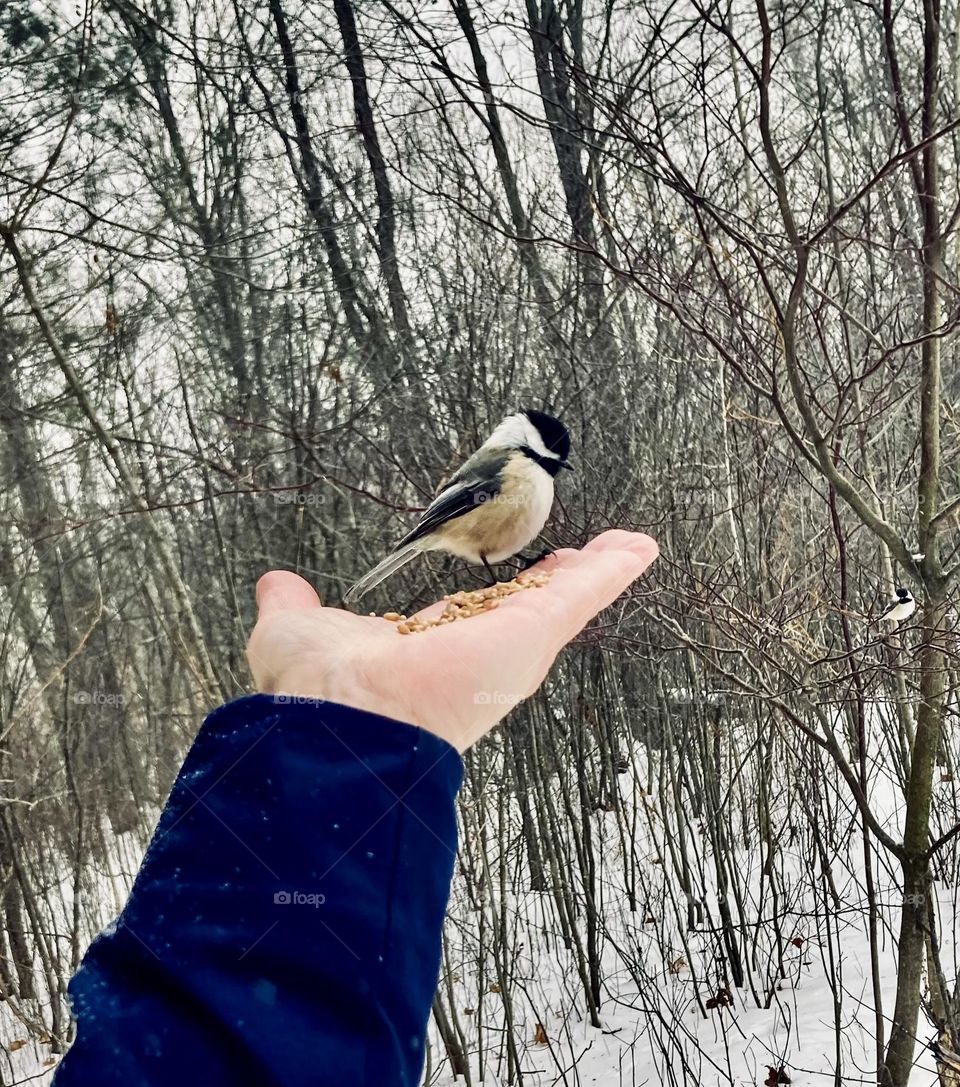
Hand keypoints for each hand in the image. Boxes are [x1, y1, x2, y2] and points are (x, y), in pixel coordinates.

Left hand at [246, 530, 657, 751]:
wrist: (338, 718)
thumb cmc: (315, 687)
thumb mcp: (296, 628)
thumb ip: (293, 605)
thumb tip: (276, 585)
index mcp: (432, 652)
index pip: (477, 615)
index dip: (499, 593)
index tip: (519, 573)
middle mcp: (477, 653)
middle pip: (533, 609)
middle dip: (561, 582)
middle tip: (587, 557)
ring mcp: (510, 645)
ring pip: (565, 601)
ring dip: (597, 572)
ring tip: (627, 546)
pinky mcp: (532, 635)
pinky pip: (584, 594)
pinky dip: (613, 569)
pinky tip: (638, 546)